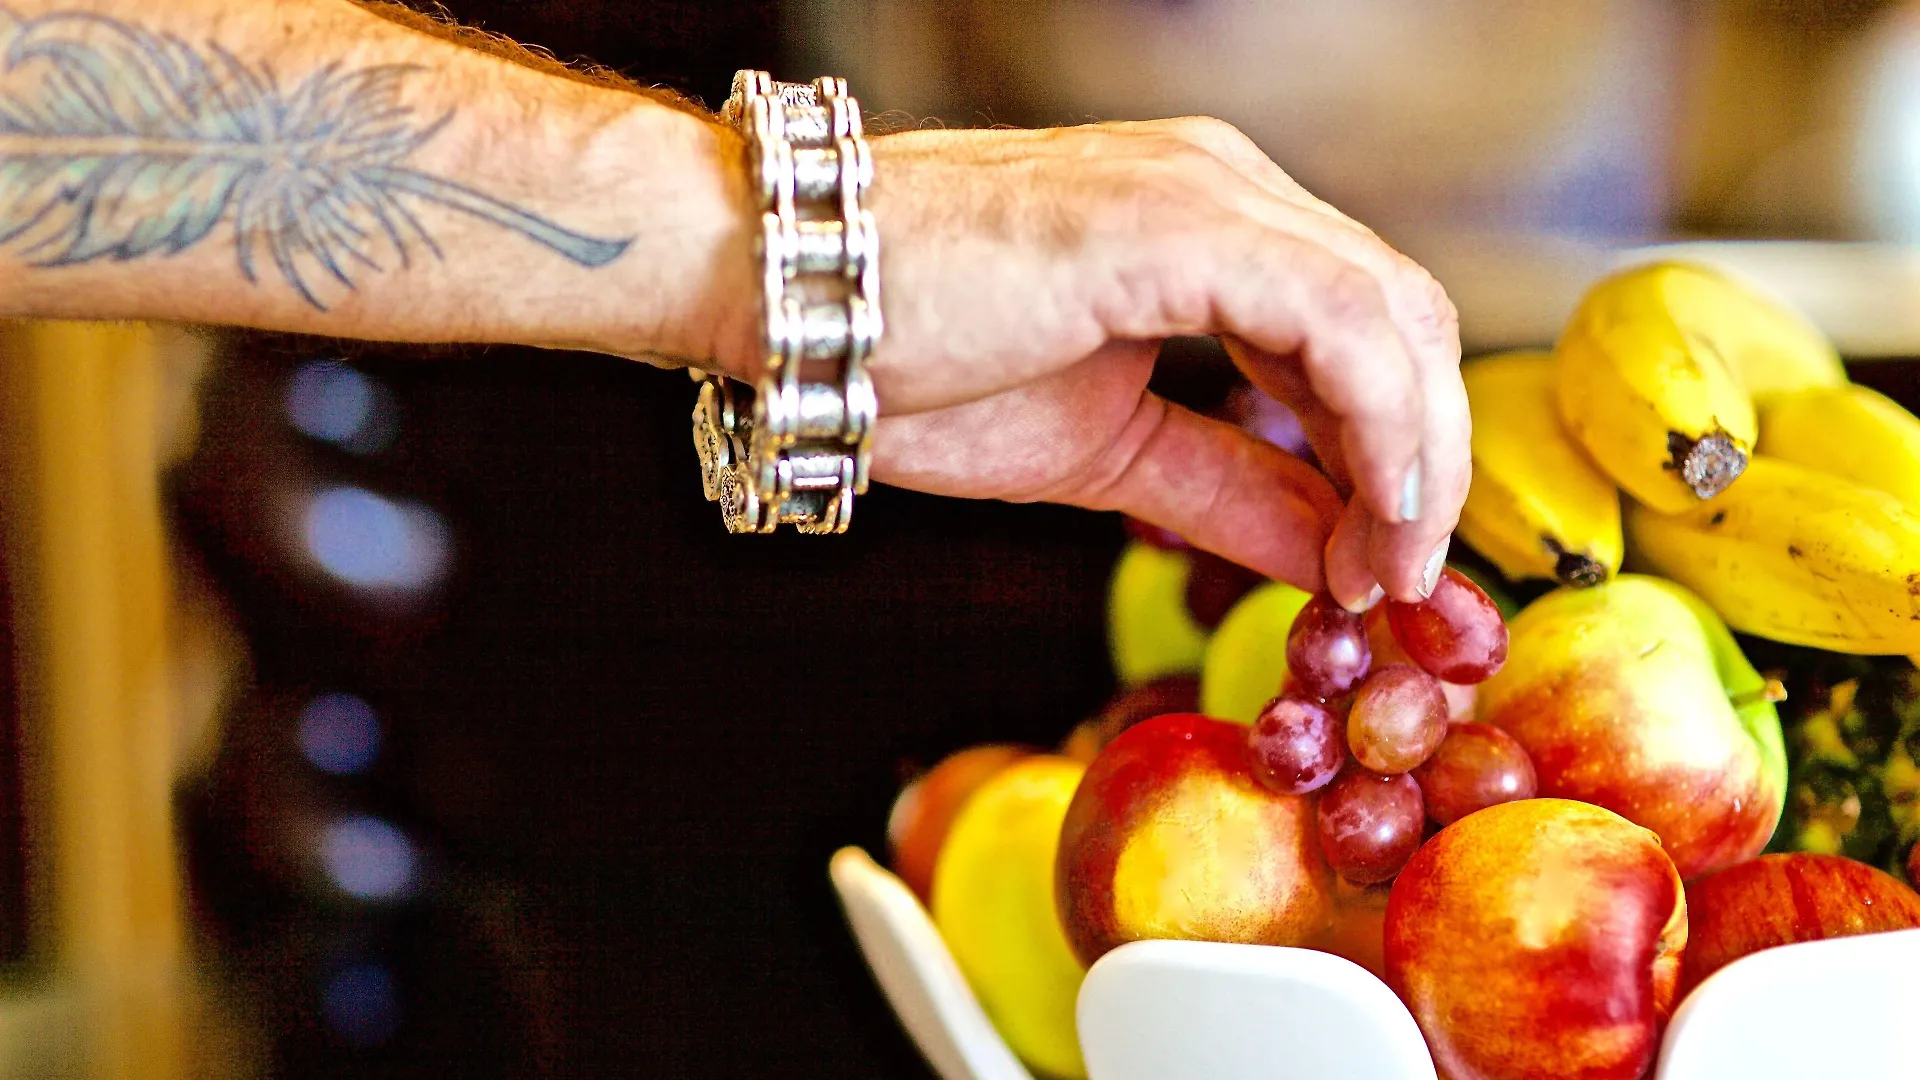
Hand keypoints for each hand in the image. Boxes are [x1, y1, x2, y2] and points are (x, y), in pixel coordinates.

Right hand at [716, 117, 1466, 604]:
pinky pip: (1340, 322)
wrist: (781, 303)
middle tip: (1408, 586)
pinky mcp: (1179, 221)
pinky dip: (1383, 429)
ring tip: (1393, 573)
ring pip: (1395, 316)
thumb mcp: (1104, 452)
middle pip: (1403, 320)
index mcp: (1207, 231)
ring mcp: (1207, 193)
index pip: (1361, 332)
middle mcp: (1225, 190)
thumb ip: (1226, 490)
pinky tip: (1376, 519)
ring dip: (1418, 460)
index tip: (1392, 570)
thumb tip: (1333, 554)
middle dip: (1427, 464)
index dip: (1399, 455)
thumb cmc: (907, 360)